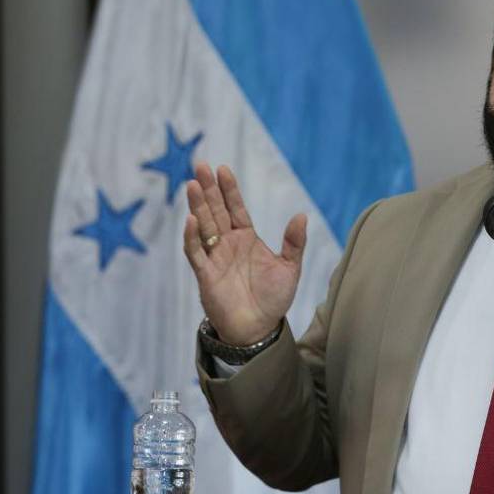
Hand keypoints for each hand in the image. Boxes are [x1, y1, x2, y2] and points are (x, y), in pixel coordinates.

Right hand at [183, 163, 306, 344]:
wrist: (259, 329)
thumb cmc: (274, 299)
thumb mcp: (290, 268)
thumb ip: (294, 243)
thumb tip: (301, 215)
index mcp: (247, 239)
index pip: (235, 208)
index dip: (229, 190)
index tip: (223, 169)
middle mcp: (228, 244)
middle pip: (216, 211)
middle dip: (208, 189)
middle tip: (200, 165)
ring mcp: (215, 258)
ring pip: (203, 226)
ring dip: (198, 206)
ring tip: (192, 184)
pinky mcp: (205, 275)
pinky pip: (196, 252)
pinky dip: (192, 237)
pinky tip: (192, 219)